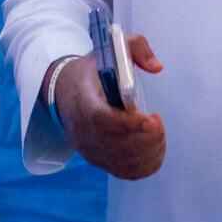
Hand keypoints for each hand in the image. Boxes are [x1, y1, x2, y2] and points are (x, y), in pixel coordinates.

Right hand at [55, 33, 166, 179]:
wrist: (64, 91)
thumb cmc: (93, 71)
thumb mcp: (111, 48)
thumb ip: (137, 48)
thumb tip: (157, 68)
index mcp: (84, 101)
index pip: (103, 120)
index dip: (130, 124)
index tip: (152, 117)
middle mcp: (83, 130)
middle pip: (118, 146)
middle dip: (147, 138)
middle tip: (157, 123)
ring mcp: (90, 149)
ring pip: (126, 162)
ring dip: (151, 150)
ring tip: (156, 132)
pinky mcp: (98, 160)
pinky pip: (127, 172)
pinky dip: (147, 164)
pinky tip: (153, 147)